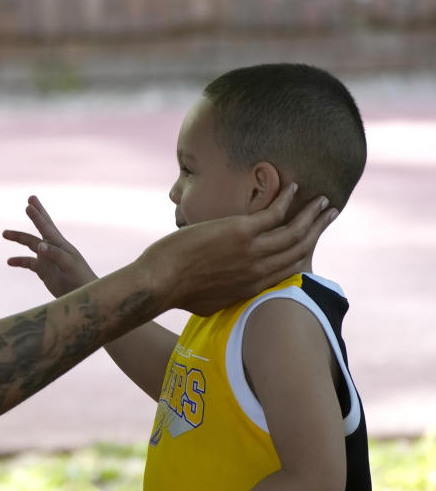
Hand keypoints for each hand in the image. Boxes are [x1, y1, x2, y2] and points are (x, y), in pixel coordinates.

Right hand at [2, 195, 97, 297]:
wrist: (84, 296)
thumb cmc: (81, 279)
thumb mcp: (69, 265)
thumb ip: (55, 254)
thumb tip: (40, 246)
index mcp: (60, 244)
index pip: (46, 226)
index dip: (38, 214)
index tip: (29, 204)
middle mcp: (53, 248)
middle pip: (41, 228)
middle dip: (35, 215)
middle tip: (29, 202)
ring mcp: (48, 259)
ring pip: (30, 245)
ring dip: (19, 238)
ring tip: (4, 233)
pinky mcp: (44, 271)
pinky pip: (29, 263)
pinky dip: (19, 261)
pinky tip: (10, 261)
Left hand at [140, 183, 336, 315]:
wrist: (160, 283)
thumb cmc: (178, 294)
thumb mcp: (212, 302)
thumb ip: (228, 294)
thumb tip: (227, 292)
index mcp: (255, 287)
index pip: (291, 267)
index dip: (307, 250)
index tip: (313, 238)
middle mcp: (261, 270)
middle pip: (301, 247)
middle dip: (318, 228)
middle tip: (329, 213)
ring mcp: (253, 251)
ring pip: (295, 231)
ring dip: (311, 213)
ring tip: (322, 199)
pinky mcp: (241, 233)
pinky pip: (274, 213)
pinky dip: (287, 199)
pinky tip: (293, 187)